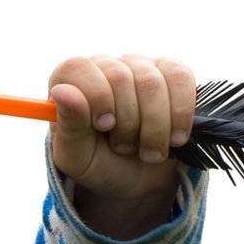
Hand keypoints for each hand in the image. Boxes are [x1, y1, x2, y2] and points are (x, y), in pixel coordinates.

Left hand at [47, 53, 194, 203]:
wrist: (137, 178)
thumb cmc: (99, 163)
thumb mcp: (76, 156)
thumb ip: (68, 125)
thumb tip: (62, 91)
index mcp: (69, 82)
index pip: (78, 68)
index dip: (95, 97)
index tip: (104, 126)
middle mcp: (103, 67)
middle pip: (120, 77)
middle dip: (127, 123)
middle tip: (125, 148)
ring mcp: (139, 65)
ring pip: (152, 82)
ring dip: (155, 126)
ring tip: (148, 150)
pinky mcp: (172, 72)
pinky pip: (181, 79)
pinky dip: (180, 114)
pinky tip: (174, 137)